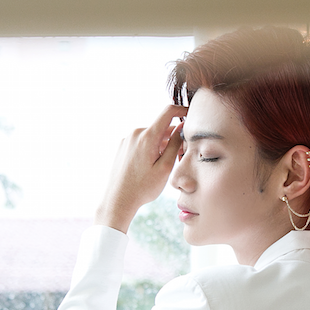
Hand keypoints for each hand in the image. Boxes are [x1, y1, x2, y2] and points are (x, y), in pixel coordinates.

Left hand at [95, 104, 187, 233]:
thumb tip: (182, 127)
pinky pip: (142, 142)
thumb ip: (175, 144)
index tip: (191, 114)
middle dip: (173, 137)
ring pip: (152, 136)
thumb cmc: (143, 187)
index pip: (168, 112)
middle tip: (180, 155)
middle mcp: (136, 133)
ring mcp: (128, 139)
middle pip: (161, 127)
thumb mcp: (165, 168)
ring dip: (162, 144)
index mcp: (147, 136)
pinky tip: (151, 166)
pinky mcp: (123, 146)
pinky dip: (151, 148)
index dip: (182, 110)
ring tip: (164, 165)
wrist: (118, 199)